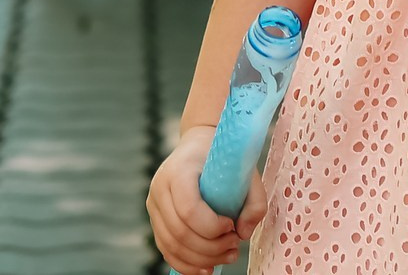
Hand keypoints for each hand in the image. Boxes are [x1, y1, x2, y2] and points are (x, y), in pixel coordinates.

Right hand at [149, 123, 262, 274]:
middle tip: (235, 245)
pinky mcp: (155, 220)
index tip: (231, 225)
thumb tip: (243, 233)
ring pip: (172, 246)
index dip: (212, 227)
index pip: (188, 209)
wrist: (200, 144)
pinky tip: (208, 268)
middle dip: (211, 248)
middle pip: (180, 233)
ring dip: (203, 259)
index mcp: (179, 170)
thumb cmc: (225, 159)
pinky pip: (167, 250)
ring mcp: (154, 205)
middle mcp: (160, 187)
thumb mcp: (246, 171)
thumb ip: (254, 202)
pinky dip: (187, 265)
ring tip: (229, 254)